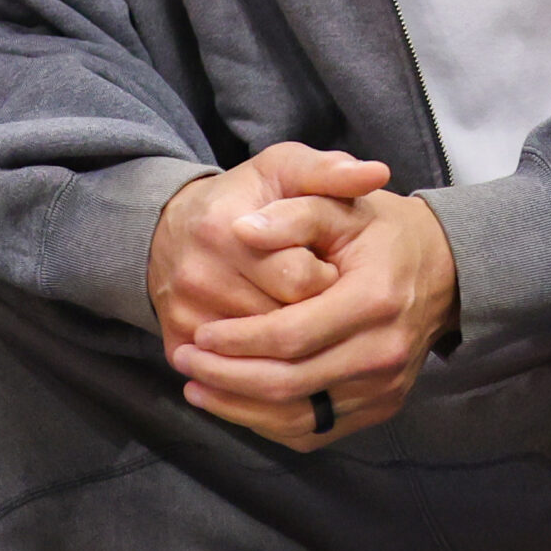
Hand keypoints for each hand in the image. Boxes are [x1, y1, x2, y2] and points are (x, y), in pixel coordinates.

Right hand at [149, 143, 385, 362]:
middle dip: (317, 318)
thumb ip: (330, 172)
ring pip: (264, 359)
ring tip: (306, 322)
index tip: (332, 268)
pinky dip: (268, 377)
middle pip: (284, 323)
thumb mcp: (285, 169)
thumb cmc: (244, 198)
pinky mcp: (176, 345)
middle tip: (325, 300)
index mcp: (226, 229)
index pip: (301, 279)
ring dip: (297, 350)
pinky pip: (236, 381)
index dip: (330, 279)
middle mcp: (199, 276)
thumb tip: (377, 173)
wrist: (173, 228)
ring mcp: (186, 316)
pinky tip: (285, 355)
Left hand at [168, 183, 458, 449]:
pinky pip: (314, 431)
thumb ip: (293, 213)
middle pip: (289, 384)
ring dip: (239, 407)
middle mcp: (382, 353)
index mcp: (373, 300)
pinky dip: (268, 423)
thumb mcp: (342, 205)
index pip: (290, 335)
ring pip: (297, 418)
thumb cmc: (384, 233)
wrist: (442, 270)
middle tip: (186, 359)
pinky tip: (235, 403)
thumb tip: (241, 229)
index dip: (238, 339)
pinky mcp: (379, 408)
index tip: (200, 332)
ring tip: (197, 386)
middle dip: (227, 377)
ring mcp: (384, 389)